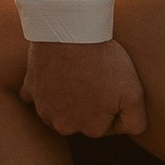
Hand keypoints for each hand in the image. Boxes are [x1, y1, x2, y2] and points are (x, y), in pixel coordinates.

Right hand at [25, 36, 146, 135]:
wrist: (71, 33)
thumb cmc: (104, 62)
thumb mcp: (134, 93)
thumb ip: (136, 122)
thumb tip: (129, 132)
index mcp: (91, 128)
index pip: (106, 125)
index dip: (112, 106)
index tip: (113, 86)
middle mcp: (64, 125)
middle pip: (81, 119)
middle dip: (89, 105)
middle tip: (95, 78)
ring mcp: (43, 108)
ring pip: (59, 109)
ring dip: (66, 98)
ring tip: (78, 73)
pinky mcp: (29, 90)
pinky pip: (36, 95)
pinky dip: (43, 88)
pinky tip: (53, 74)